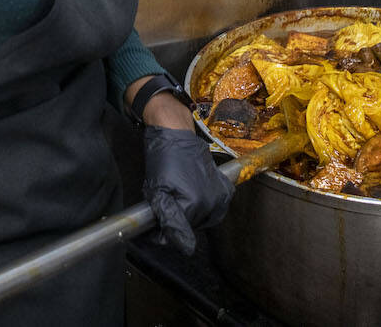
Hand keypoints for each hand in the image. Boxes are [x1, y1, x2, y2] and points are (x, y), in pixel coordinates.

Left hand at [142, 125, 232, 254]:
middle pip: (189, 229)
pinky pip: (216, 211)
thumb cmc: (164, 159)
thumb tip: (175, 244)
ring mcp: (220, 197)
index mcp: (192, 205)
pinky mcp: (225, 190)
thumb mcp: (156, 191)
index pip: (175, 237)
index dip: (160, 232)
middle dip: (176, 220)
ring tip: (180, 195)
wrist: (177, 135)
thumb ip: (166, 220)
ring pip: (202, 221)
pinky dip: (205, 207)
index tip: (154, 221)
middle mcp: (210, 203)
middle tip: (167, 199)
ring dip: (190, 215)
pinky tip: (195, 194)